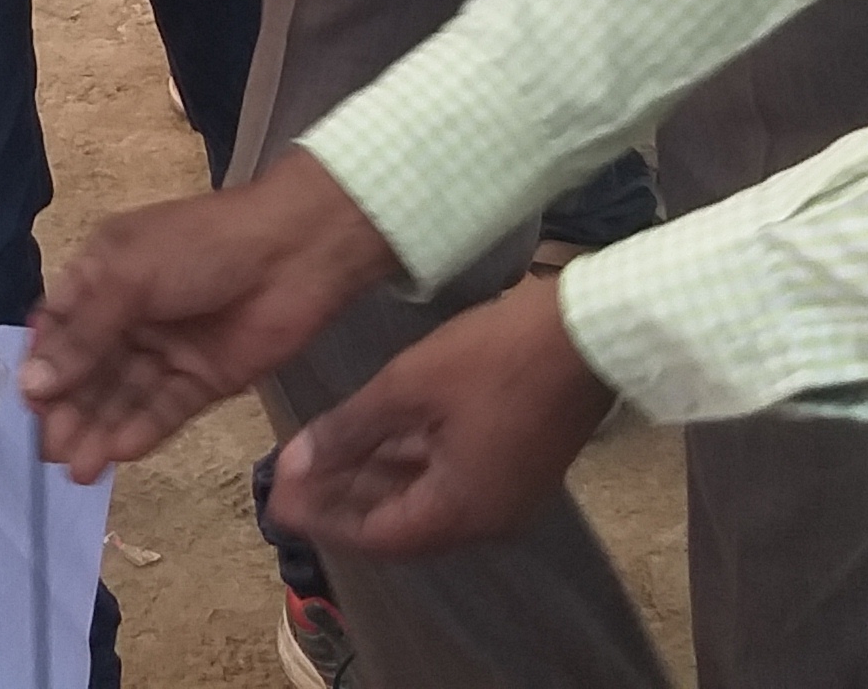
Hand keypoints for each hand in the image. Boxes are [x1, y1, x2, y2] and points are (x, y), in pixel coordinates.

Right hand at [23, 152, 399, 478]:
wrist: (295, 251)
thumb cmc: (200, 247)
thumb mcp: (128, 278)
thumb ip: (82, 336)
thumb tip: (31, 387)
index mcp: (103, 276)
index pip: (59, 330)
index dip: (43, 368)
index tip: (29, 406)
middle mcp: (129, 316)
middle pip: (88, 372)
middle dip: (69, 411)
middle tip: (51, 451)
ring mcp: (168, 350)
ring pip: (123, 397)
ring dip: (99, 430)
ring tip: (78, 469)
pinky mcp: (203, 380)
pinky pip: (164, 410)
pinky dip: (141, 431)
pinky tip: (118, 453)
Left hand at [268, 274, 614, 555]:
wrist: (589, 330)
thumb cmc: (496, 357)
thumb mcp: (409, 388)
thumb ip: (348, 431)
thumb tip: (295, 466)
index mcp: (461, 512)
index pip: (376, 537)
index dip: (323, 519)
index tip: (277, 500)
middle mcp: (487, 519)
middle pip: (401, 525)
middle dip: (344, 500)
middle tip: (292, 479)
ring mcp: (509, 495)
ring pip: (426, 500)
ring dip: (375, 480)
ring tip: (323, 456)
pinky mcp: (520, 465)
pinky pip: (452, 480)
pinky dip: (412, 465)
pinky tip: (377, 439)